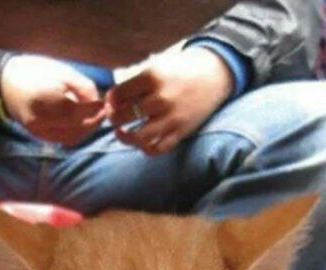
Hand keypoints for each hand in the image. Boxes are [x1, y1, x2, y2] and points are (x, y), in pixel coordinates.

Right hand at [0, 55, 105, 145]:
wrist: (5, 83)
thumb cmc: (34, 71)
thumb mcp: (61, 72)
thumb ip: (82, 87)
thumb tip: (99, 102)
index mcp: (45, 102)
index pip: (77, 113)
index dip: (95, 110)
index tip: (105, 103)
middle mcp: (41, 122)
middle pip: (76, 130)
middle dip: (93, 122)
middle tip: (103, 111)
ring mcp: (39, 132)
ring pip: (72, 138)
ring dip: (86, 130)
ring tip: (93, 116)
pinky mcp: (39, 136)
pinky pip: (63, 139)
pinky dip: (76, 133)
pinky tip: (80, 122)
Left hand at [106, 48, 234, 155]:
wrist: (215, 74)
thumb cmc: (181, 69)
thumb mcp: (158, 64)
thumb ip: (136, 78)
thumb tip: (112, 97)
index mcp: (153, 76)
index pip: (119, 94)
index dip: (110, 100)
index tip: (111, 102)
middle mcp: (161, 98)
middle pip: (125, 115)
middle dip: (114, 117)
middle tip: (114, 117)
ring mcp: (172, 117)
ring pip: (139, 138)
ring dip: (126, 137)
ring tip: (122, 132)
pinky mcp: (181, 131)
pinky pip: (158, 149)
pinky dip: (147, 149)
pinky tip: (141, 142)